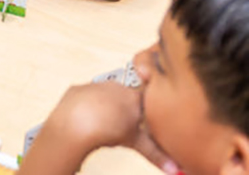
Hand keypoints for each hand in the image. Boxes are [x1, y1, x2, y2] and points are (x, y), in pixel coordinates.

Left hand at [22, 83, 174, 174]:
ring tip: (105, 123)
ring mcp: (95, 85)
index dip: (146, 111)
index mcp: (133, 96)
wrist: (76, 123)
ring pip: (105, 95)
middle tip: (124, 125)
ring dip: (107, 107)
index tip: (143, 120)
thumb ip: (156, 154)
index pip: (146, 100)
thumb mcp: (136, 142)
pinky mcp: (78, 88)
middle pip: (126, 96)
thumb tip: (174, 169)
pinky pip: (86, 97)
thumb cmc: (108, 130)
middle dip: (126, 110)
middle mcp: (115, 86)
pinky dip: (88, 106)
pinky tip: (87, 118)